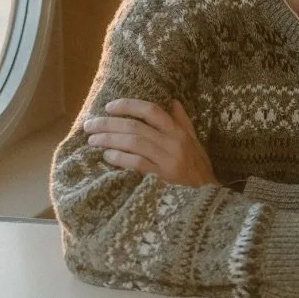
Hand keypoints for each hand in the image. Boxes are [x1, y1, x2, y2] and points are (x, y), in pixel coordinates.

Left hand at [82, 99, 217, 186]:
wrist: (209, 195)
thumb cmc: (199, 167)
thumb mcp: (194, 142)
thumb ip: (182, 122)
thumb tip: (173, 102)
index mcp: (178, 131)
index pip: (151, 111)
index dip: (128, 106)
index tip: (109, 106)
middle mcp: (173, 142)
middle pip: (136, 127)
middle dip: (109, 124)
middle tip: (90, 124)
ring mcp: (168, 160)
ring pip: (134, 143)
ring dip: (110, 140)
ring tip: (93, 140)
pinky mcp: (163, 177)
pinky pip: (138, 164)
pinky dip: (121, 159)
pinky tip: (107, 156)